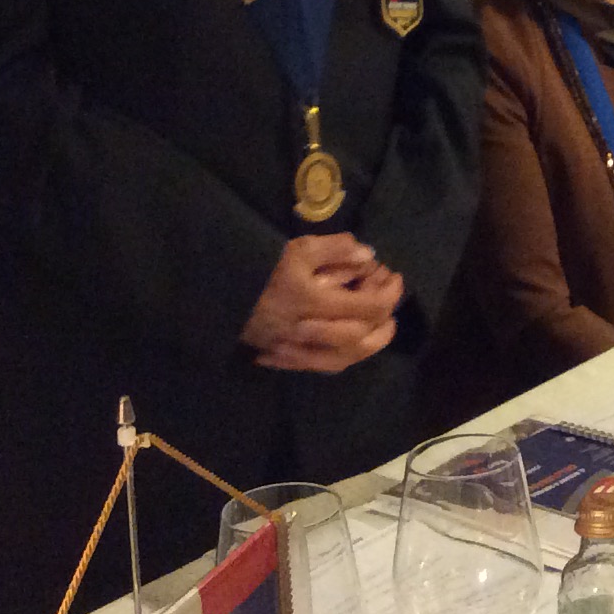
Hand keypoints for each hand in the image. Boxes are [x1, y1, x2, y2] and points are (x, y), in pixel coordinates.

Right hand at [241, 232, 403, 372]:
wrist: (219, 291)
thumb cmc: (260, 265)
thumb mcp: (298, 247)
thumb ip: (336, 249)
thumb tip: (369, 255)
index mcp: (312, 301)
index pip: (365, 307)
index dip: (388, 295)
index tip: (395, 279)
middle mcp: (306, 331)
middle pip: (358, 340)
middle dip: (383, 325)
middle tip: (392, 310)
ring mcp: (293, 349)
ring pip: (340, 359)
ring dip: (367, 347)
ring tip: (379, 330)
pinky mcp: (282, 357)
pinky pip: (318, 366)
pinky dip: (341, 358)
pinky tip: (348, 347)